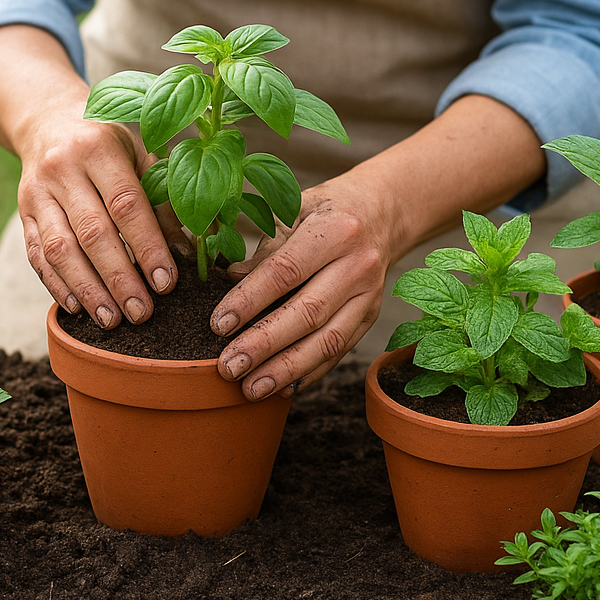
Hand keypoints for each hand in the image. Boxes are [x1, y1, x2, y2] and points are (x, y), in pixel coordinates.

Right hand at [0, 25, 188, 328]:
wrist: (49, 122)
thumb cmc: (109, 144)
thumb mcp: (141, 153)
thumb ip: (166, 198)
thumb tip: (193, 250)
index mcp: (100, 148)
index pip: (126, 205)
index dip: (147, 247)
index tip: (166, 282)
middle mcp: (63, 169)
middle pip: (92, 233)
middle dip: (119, 278)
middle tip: (141, 313)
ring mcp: (36, 193)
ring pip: (59, 249)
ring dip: (87, 290)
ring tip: (112, 320)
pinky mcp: (23, 213)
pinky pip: (36, 255)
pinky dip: (57, 284)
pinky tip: (77, 308)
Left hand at [212, 169, 399, 400]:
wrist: (382, 213)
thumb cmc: (326, 210)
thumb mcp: (294, 209)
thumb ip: (264, 246)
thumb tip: (229, 278)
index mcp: (335, 231)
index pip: (286, 271)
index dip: (250, 300)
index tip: (218, 324)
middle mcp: (358, 265)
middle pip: (308, 312)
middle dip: (265, 344)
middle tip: (229, 367)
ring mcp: (369, 296)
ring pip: (328, 340)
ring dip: (287, 369)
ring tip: (251, 389)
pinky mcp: (370, 317)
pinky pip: (340, 351)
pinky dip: (310, 373)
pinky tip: (282, 388)